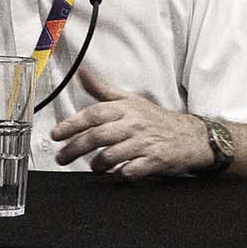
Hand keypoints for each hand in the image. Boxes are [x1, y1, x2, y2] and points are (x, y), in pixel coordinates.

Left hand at [49, 70, 211, 176]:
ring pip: (111, 155)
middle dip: (75, 148)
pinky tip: (115, 174)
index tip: (56, 135)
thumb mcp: (130, 100)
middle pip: (97, 136)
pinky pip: (132, 170)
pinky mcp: (155, 161)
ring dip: (96, 163)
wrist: (190, 136)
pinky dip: (120, 174)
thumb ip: (102, 90)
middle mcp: (133, 124)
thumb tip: (81, 72)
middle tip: (62, 157)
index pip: (93, 114)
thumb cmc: (155, 119)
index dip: (72, 124)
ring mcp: (144, 143)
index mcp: (125, 108)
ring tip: (92, 167)